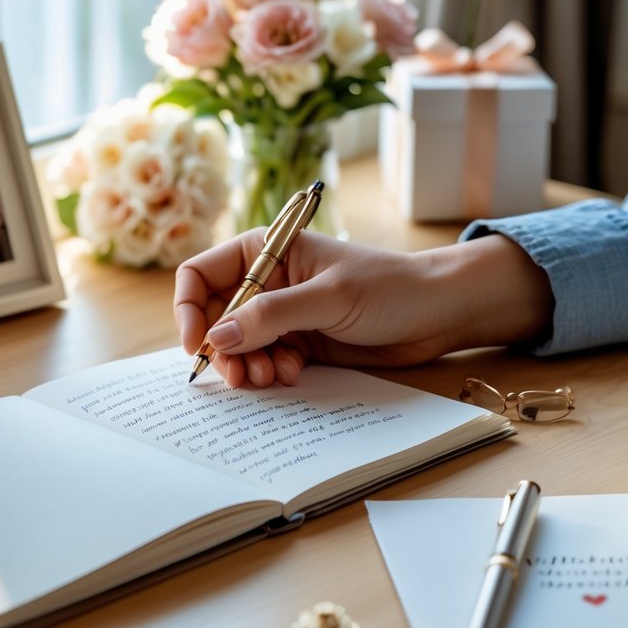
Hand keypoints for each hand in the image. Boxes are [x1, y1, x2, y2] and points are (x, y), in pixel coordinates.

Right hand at [174, 231, 553, 387]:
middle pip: (215, 317)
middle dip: (221, 348)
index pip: (202, 274)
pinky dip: (269, 372)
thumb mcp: (327, 298)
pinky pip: (264, 361)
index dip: (190, 308)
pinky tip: (292, 374)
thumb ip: (271, 316)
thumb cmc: (389, 287)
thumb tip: (218, 337)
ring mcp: (283, 314)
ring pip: (238, 346)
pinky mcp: (300, 342)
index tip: (197, 344)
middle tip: (239, 376)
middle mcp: (267, 281)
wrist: (438, 312)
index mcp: (265, 251)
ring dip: (246, 365)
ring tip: (270, 376)